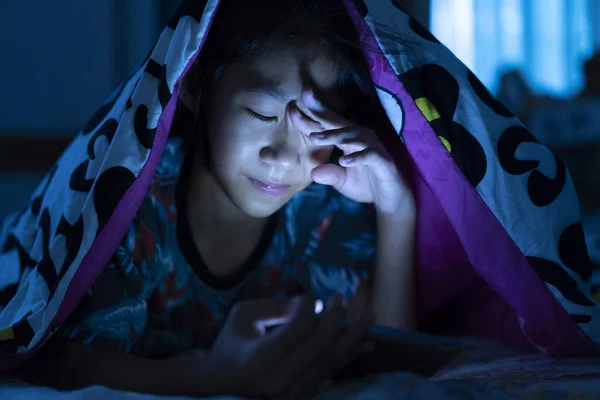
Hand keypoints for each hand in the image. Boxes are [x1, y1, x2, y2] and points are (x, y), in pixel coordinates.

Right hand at [204, 295, 372, 398]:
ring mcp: (294, 392)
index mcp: (262, 358)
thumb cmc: (229, 347)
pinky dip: (350, 355)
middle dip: (336, 317)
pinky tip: (367, 343)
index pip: (299, 327)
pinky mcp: (302, 397)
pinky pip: (331, 373)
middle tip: (341, 297)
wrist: (219, 388)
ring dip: (353, 335)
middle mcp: (281, 379)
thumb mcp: (243, 317)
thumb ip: (275, 307)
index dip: (310, 306)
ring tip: (369, 316)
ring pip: (332, 360)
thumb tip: (311, 303)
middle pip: (322, 344)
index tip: (312, 296)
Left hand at [292, 91, 413, 215]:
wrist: (390, 199)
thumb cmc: (367, 185)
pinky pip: (369, 155)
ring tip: (316, 138)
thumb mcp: (342, 181)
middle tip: (304, 101)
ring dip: (334, 136)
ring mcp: (372, 148)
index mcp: (348, 140)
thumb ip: (328, 174)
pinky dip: (356, 157)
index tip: (292, 111)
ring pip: (353, 136)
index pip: (328, 126)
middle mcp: (361, 139)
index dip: (311, 117)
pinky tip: (343, 161)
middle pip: (339, 123)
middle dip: (322, 112)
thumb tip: (313, 173)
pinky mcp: (382, 160)